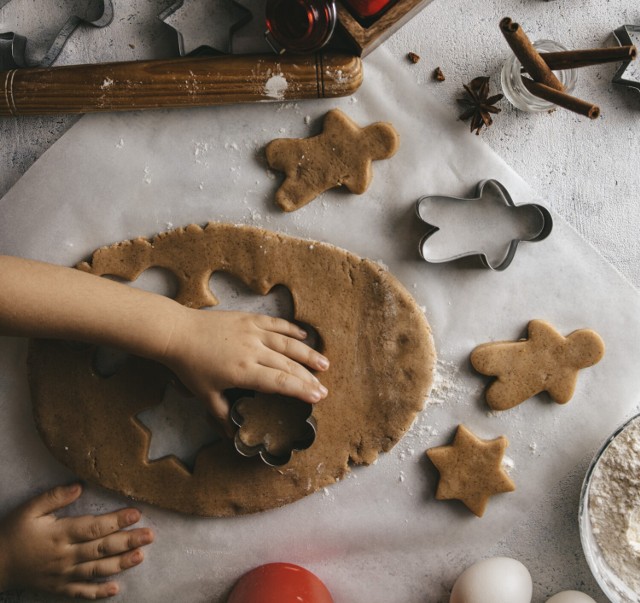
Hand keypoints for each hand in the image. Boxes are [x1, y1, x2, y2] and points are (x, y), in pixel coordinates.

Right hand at [0, 483, 153, 598]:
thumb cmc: (14, 532)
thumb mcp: (30, 509)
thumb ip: (55, 497)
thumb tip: (80, 486)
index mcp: (60, 534)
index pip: (94, 527)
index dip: (117, 520)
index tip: (136, 513)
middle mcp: (65, 555)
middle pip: (101, 548)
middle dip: (128, 541)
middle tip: (150, 535)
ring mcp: (63, 574)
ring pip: (96, 570)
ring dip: (120, 564)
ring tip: (140, 556)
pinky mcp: (58, 587)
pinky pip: (81, 592)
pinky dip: (98, 592)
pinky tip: (115, 589)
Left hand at [162, 309, 329, 433]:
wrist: (177, 333)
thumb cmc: (190, 366)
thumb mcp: (205, 395)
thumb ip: (222, 414)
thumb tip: (232, 435)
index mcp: (243, 372)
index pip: (280, 383)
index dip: (301, 390)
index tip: (317, 397)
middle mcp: (252, 351)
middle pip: (288, 366)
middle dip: (309, 378)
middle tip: (324, 388)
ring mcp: (252, 332)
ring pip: (287, 343)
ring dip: (307, 354)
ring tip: (324, 363)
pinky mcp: (249, 319)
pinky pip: (275, 323)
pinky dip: (291, 329)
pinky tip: (304, 336)